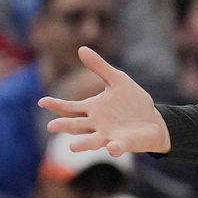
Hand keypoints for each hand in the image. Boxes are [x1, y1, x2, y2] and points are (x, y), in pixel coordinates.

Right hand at [37, 47, 169, 156]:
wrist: (154, 120)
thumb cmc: (132, 102)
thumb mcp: (117, 80)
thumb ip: (100, 67)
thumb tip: (81, 48)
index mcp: (91, 109)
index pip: (69, 108)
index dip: (56, 105)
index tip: (42, 101)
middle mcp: (95, 124)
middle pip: (76, 125)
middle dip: (65, 125)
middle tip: (51, 126)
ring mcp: (108, 136)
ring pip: (92, 141)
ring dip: (83, 144)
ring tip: (73, 147)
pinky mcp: (123, 144)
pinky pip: (117, 147)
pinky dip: (114, 148)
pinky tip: (112, 147)